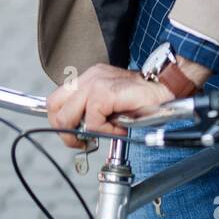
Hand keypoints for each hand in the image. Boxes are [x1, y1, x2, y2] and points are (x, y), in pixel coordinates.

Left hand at [46, 64, 174, 149]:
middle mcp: (89, 77)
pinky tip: (119, 127)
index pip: (56, 100)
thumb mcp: (109, 105)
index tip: (77, 136)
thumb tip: (77, 131)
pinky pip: (92, 121)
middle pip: (53, 107)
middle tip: (84, 141)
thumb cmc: (141, 100)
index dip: (62, 123)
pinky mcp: (105, 92)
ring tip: (102, 133)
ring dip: (84, 133)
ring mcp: (95, 82)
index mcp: (88, 78)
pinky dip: (104, 131)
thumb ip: (91, 112)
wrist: (165, 89)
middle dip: (65, 131)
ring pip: (67, 116)